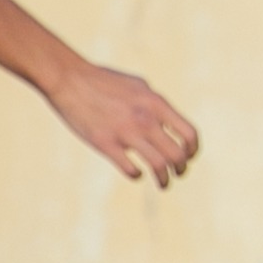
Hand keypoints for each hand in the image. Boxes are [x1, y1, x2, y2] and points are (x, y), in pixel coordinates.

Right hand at [45, 59, 200, 185]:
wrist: (69, 78)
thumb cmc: (103, 80)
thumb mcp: (138, 85)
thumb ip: (155, 103)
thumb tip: (168, 120)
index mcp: (156, 103)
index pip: (188, 134)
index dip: (193, 150)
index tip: (189, 157)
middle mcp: (146, 119)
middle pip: (177, 154)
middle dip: (181, 169)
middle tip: (178, 174)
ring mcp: (126, 132)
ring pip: (158, 166)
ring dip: (164, 180)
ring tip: (163, 184)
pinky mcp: (105, 144)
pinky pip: (131, 170)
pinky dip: (137, 175)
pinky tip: (135, 172)